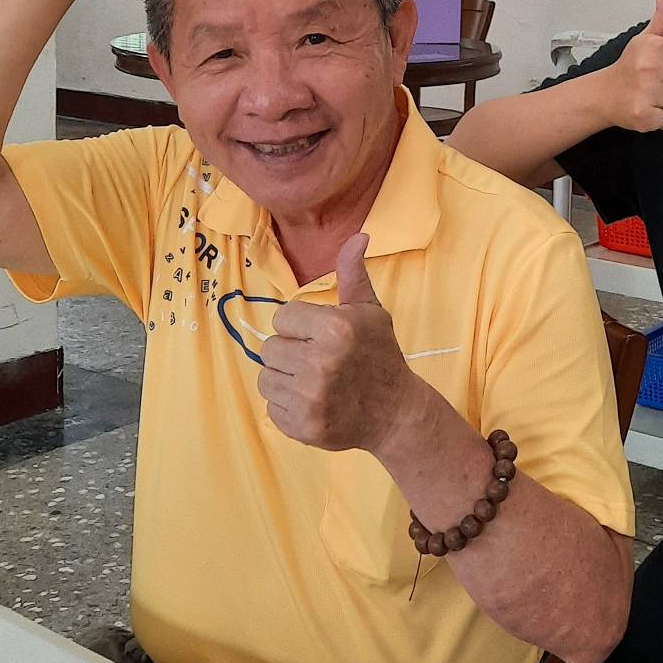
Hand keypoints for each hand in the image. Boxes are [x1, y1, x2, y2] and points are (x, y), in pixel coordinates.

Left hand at [257, 234, 419, 452]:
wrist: (396, 412)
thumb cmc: (380, 355)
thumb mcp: (370, 311)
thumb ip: (353, 274)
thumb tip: (358, 235)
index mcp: (335, 329)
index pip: (282, 317)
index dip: (300, 325)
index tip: (322, 335)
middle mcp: (320, 363)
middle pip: (270, 348)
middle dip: (291, 351)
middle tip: (318, 359)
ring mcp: (309, 399)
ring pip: (266, 378)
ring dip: (285, 378)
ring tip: (313, 380)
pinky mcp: (302, 427)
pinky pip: (271, 407)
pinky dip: (288, 405)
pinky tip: (313, 401)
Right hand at [601, 0, 662, 132]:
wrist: (601, 95)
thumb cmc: (628, 68)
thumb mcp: (645, 39)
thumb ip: (662, 19)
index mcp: (654, 47)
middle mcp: (649, 68)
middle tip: (660, 86)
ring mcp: (646, 92)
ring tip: (657, 98)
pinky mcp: (644, 115)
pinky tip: (652, 110)